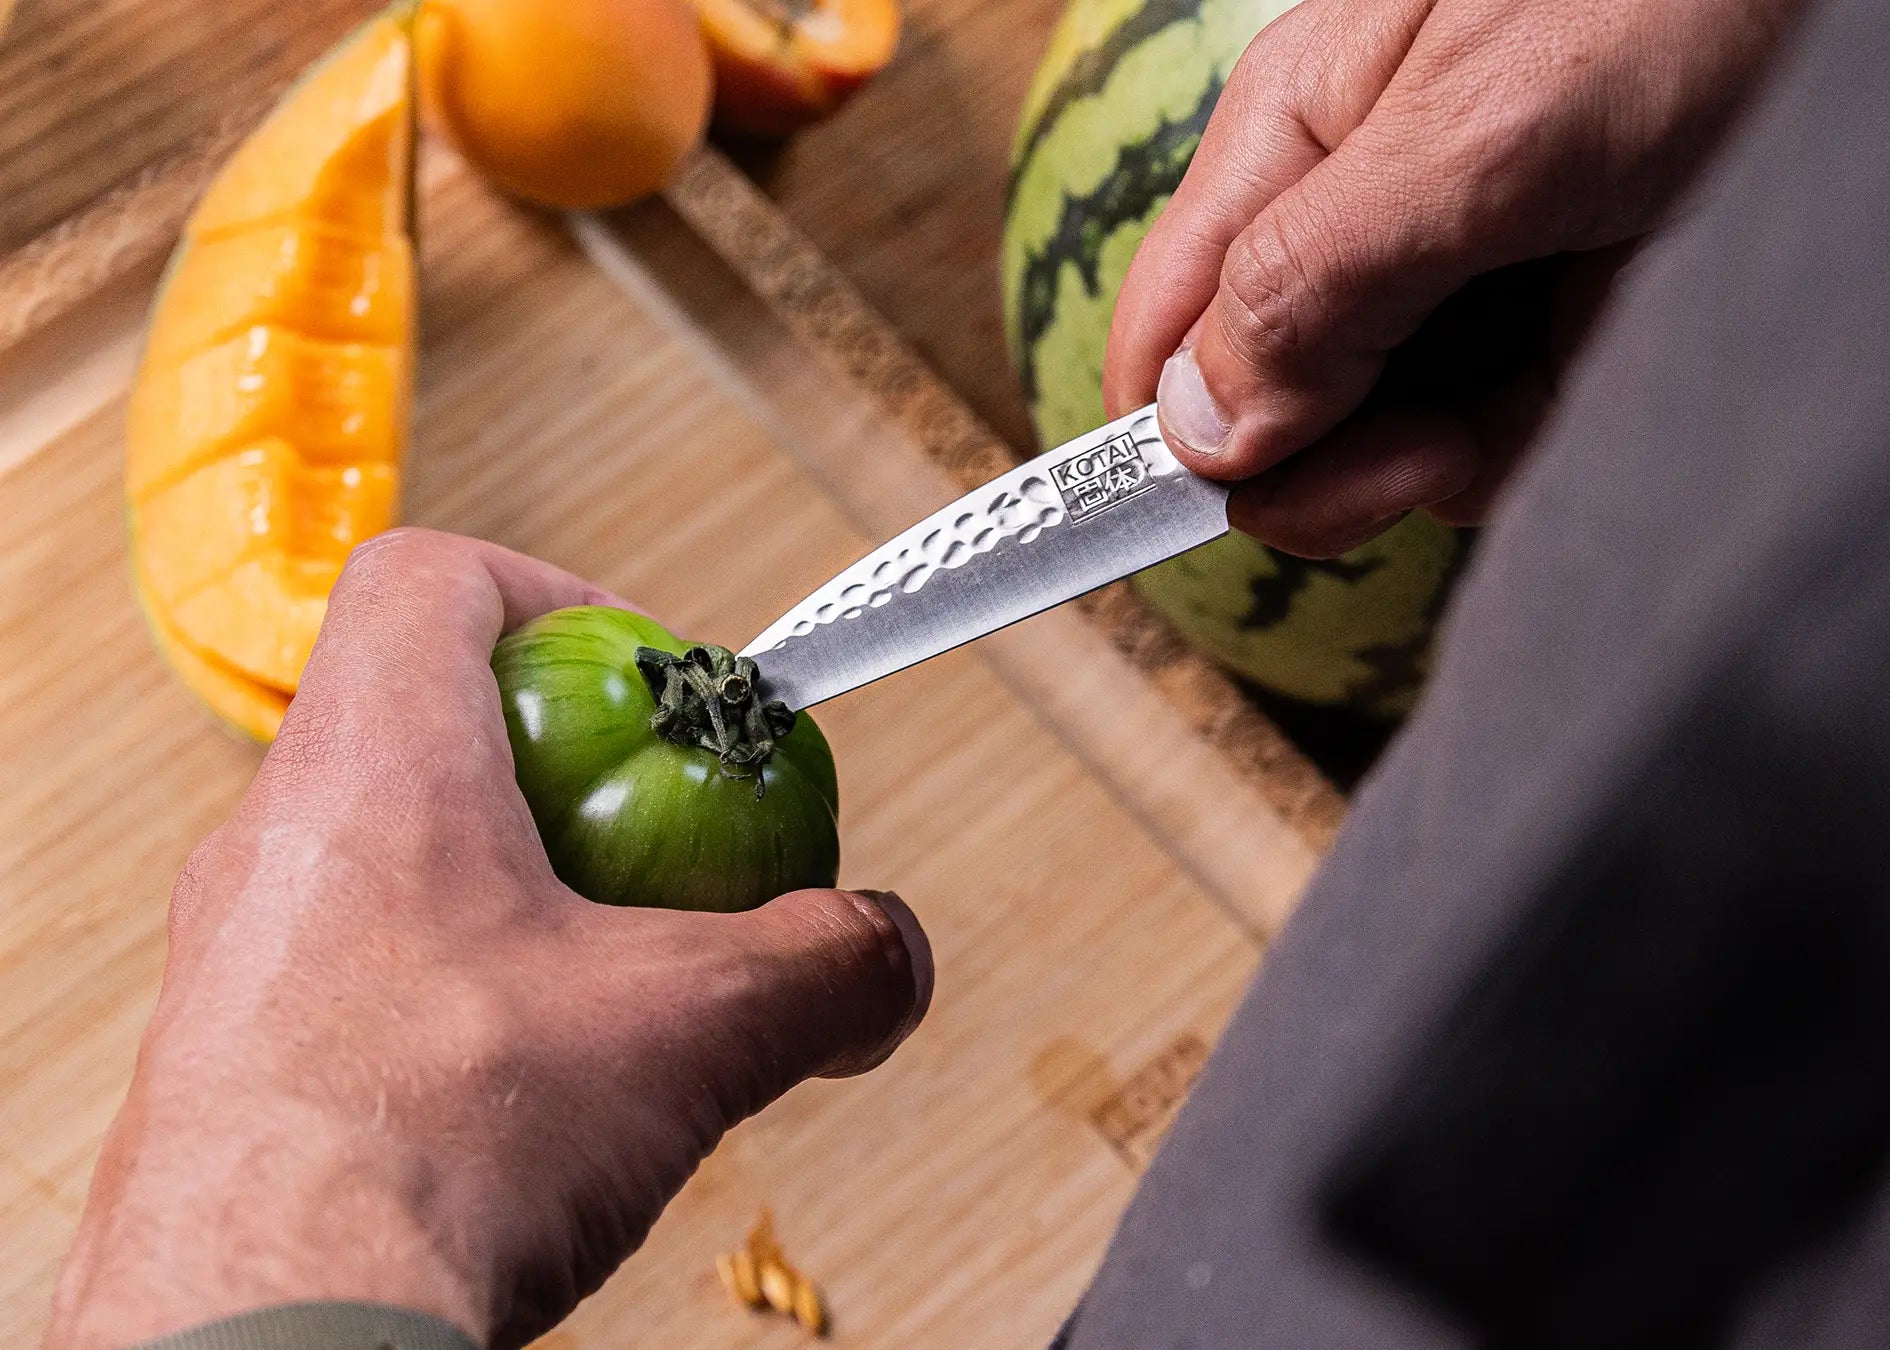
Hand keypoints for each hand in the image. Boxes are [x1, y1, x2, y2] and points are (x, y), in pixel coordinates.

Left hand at [45, 529, 930, 1349]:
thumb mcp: (693, 1028)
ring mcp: (235, 953)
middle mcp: (275, 839)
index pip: (427, 576)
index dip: (555, 593)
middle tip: (658, 842)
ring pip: (385, 853)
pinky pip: (351, 966)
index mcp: (374, 766)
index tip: (645, 671)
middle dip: (564, 768)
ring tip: (606, 980)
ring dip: (509, 887)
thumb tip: (891, 952)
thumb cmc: (436, 1145)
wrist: (264, 1339)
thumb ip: (827, 964)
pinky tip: (528, 1087)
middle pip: (418, 720)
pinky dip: (454, 986)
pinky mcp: (226, 1063)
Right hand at [1105, 0, 1803, 554]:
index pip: (1165, 328)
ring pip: (1372, 449)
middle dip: (1330, 463)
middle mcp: (1349, 225)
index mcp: (1290, 143)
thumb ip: (1312, 281)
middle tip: (1427, 448)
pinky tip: (1581, 367)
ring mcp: (1443, 289)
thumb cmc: (1664, 0)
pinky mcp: (1535, 336)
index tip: (1198, 513)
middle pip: (1264, 416)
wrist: (1846, 13)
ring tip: (1539, 373)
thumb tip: (1193, 430)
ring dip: (1443, 455)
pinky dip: (1521, 446)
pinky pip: (1480, 448)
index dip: (1160, 434)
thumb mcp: (1472, 137)